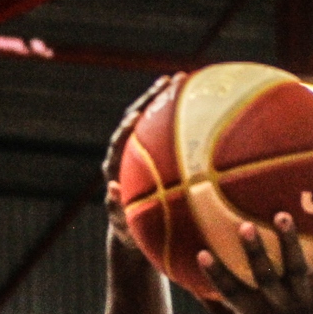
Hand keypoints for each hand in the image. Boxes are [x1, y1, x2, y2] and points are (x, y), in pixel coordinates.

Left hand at [103, 73, 180, 244]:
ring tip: (182, 79)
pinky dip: (181, 119)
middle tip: (168, 81)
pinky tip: (202, 107)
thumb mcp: (124, 227)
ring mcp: (143, 152)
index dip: (127, 128)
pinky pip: (169, 133)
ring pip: (153, 120)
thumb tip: (110, 189)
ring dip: (166, 99)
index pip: (119, 142)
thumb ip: (116, 210)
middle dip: (151, 98)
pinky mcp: (156, 154)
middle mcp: (127, 154)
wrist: (135, 233)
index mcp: (116, 168)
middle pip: (137, 118)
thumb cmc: (130, 234)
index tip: (136, 116)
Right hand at [197, 213, 312, 313]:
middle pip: (265, 278)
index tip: (201, 253)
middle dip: (254, 252)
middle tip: (244, 224)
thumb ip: (221, 313)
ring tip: (282, 215)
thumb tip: (193, 287)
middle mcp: (280, 310)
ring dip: (288, 241)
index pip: (232, 295)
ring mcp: (305, 303)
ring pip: (296, 269)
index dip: (217, 275)